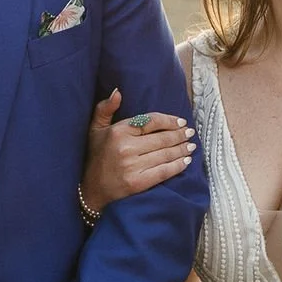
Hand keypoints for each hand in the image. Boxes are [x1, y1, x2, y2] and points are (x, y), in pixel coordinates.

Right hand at [80, 88, 195, 216]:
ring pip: (166, 154)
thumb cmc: (95, 156)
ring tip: (191, 146)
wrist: (90, 189)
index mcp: (118, 131)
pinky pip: (164, 171)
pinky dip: (178, 166)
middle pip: (162, 138)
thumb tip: (118, 91)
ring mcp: (133, 166)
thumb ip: (105, 108)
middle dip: (180, 135)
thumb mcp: (95, 129)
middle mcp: (126, 147)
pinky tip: (186, 161)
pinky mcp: (138, 183)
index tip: (180, 121)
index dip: (169, 120)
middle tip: (190, 133)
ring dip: (182, 149)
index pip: (151, 121)